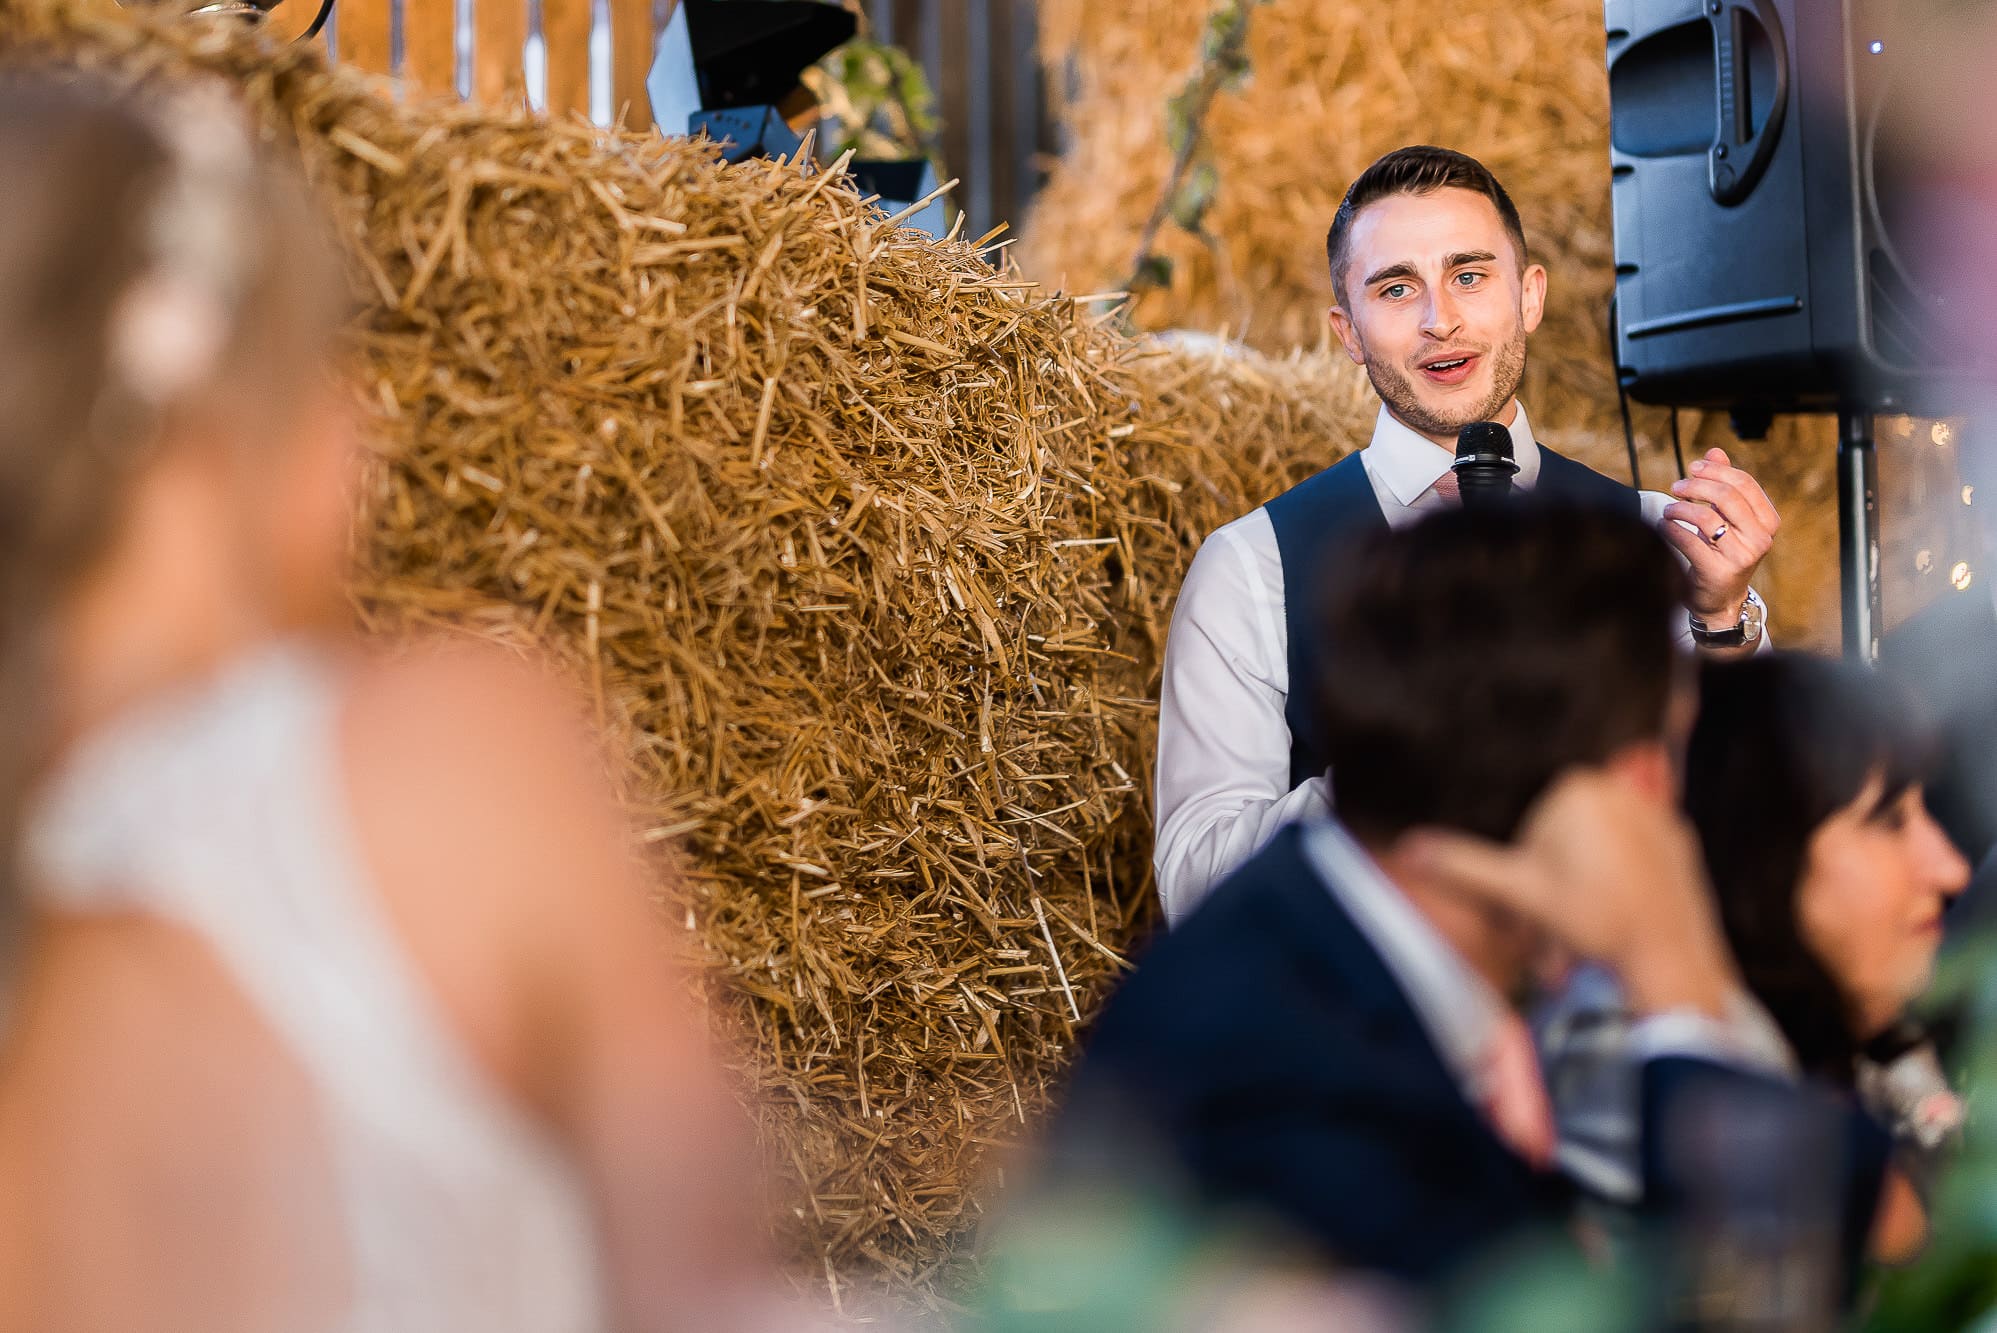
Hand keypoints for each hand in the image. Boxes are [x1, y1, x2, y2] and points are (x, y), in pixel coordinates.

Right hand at [1400, 770, 1740, 1018]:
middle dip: (1558, 881)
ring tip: (1595, 923)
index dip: (1527, 876)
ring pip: (1599, 847)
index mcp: (1577, 790)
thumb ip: (1464, 866)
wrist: (1668, 955)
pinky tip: (1624, 911)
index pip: (1531, 831)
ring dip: (1587, 883)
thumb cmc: (1594, 920)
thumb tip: (1410, 848)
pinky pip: (1633, 854)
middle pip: (1566, 838)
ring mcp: (1654, 813)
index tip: (1540, 909)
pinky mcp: (1679, 839)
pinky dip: (1623, 880)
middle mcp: (1619, 791)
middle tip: (1565, 923)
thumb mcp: (1519, 893)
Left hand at [1660, 448, 1780, 623]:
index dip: (1715, 471)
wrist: (1720, 599)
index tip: (1693, 468)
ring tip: (1668, 510)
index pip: (1744, 484)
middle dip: (1695, 486)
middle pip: (1726, 496)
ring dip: (1679, 508)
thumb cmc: (1723, 551)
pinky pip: (1688, 542)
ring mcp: (1741, 557)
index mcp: (1768, 521)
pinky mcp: (1718, 572)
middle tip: (1676, 487)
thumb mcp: (1728, 518)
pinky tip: (1663, 526)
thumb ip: (1724, 485)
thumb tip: (1715, 452)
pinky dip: (1670, 529)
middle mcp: (1760, 538)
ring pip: (1706, 518)